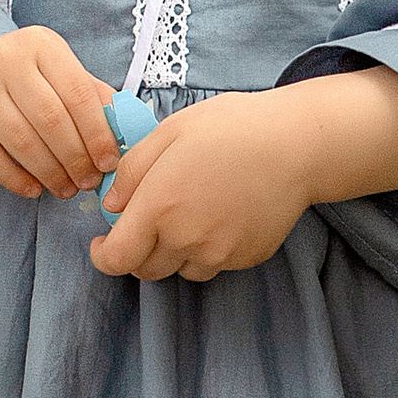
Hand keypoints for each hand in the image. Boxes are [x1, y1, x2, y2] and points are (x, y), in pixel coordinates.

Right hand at [0, 25, 116, 198]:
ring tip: (65, 189)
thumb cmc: (25, 82)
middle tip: (88, 182)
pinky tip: (34, 189)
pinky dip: (16, 179)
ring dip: (49, 172)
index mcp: (40, 43)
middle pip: (50, 119)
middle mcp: (4, 56)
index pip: (77, 92)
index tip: (109, 163)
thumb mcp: (59, 75)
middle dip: (75, 158)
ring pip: (21, 140)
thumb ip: (92, 98)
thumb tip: (128, 133)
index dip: (97, 133)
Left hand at [88, 91, 316, 282]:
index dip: (103, 257)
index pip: (116, 259)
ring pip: (180, 269)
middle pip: (145, 269)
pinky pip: (214, 264)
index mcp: (159, 207)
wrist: (295, 143)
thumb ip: (132, 171)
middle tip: (147, 220)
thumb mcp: (170, 131)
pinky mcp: (245, 257)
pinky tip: (220, 214)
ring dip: (173, 252)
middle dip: (137, 251)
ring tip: (190, 212)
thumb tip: (110, 206)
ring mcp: (219, 253)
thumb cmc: (231, 127)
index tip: (103, 244)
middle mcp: (186, 238)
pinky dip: (207, 249)